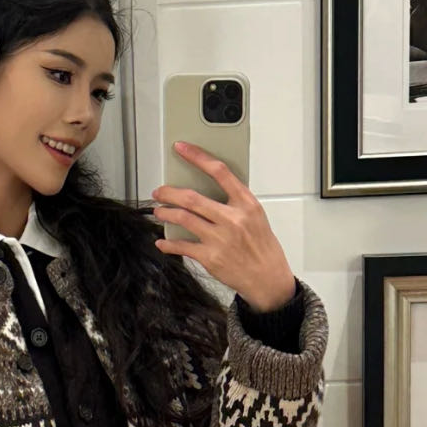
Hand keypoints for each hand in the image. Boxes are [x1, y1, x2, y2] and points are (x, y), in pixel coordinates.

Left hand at [150, 141, 296, 310]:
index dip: (197, 157)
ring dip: (166, 213)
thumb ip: (235, 202)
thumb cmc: (262, 247)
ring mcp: (220, 239)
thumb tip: (209, 190)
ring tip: (159, 212)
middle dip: (170, 193)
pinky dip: (169, 244)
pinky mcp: (210, 258)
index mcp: (246, 203)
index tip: (182, 149)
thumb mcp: (256, 216)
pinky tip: (163, 242)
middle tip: (160, 192)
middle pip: (192, 198)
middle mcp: (232, 219)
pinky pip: (183, 247)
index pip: (219, 171)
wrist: (267, 278)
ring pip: (183, 218)